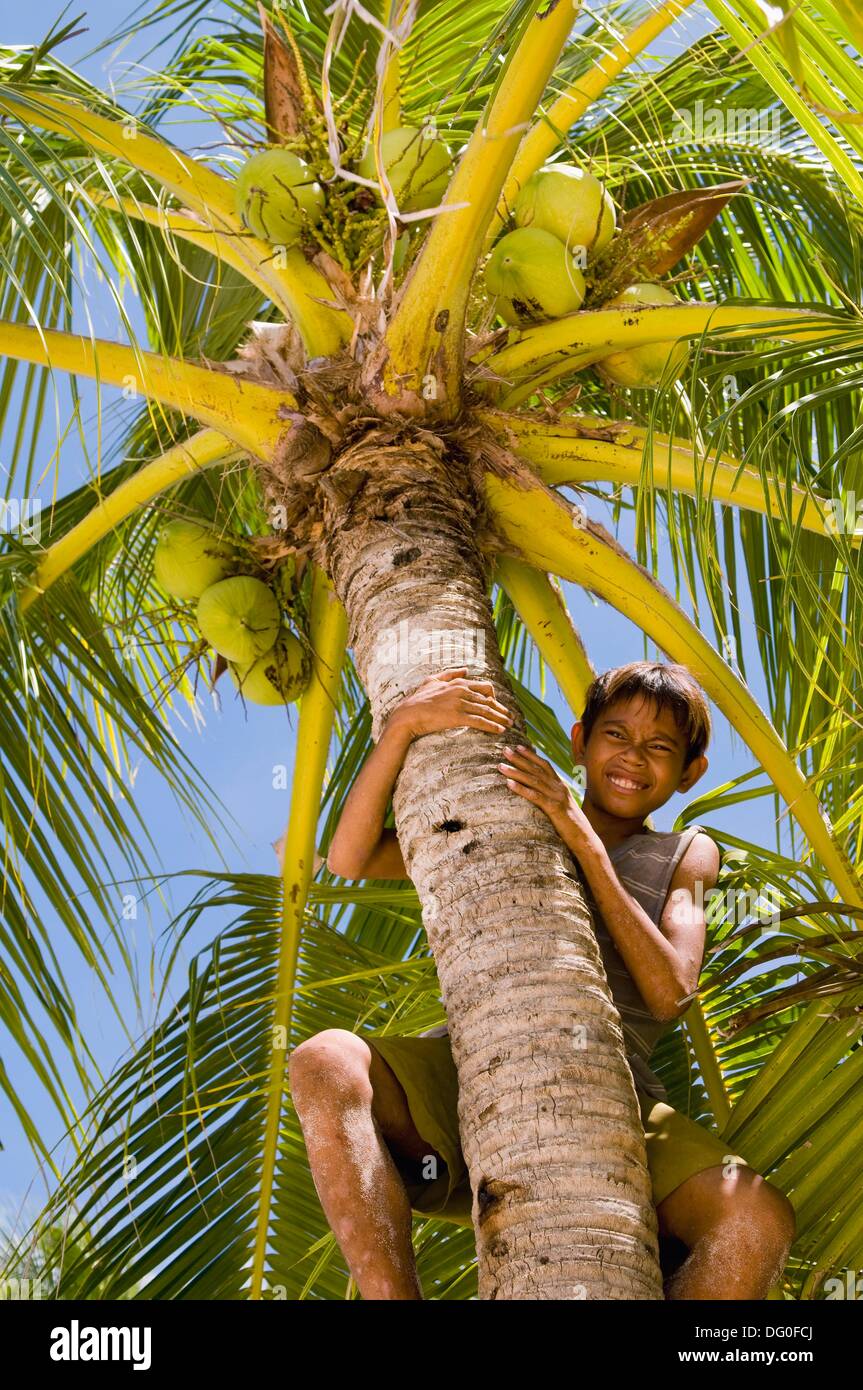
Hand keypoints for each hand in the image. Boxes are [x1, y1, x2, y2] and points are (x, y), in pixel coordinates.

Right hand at [391, 667, 514, 738]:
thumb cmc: (418, 699)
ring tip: (509, 726)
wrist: (407, 715)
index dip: (495, 698)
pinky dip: (492, 726)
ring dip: (501, 719)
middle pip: (490, 700)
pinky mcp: (457, 717)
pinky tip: (500, 731)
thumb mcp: (432, 681)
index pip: (485, 687)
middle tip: (511, 718)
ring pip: (487, 711)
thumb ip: (449, 674)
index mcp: (458, 683)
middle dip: (502, 710)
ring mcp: (460, 704)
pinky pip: (480, 721)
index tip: (499, 706)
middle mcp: (462, 691)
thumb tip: (465, 669)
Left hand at [497, 744, 593, 842]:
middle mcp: (559, 788)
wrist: (585, 838)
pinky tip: (509, 784)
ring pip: (533, 780)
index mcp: (561, 786)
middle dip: (520, 759)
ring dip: (515, 772)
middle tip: (505, 750)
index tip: (518, 747)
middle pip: (536, 769)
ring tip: (500, 766)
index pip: (545, 765)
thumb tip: (539, 792)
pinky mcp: (554, 809)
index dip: (531, 755)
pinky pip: (535, 796)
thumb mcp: (563, 806)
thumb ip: (552, 797)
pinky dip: (521, 789)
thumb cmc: (572, 825)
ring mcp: (557, 797)